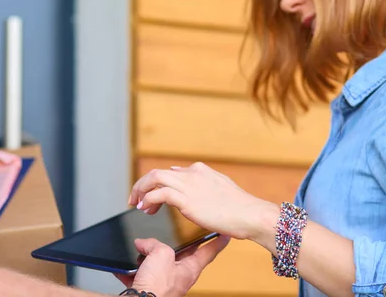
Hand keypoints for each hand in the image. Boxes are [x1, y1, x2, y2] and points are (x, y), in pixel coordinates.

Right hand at [115, 236, 229, 296]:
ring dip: (147, 255)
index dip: (217, 242)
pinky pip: (139, 274)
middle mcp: (178, 277)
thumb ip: (155, 244)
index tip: (224, 235)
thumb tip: (143, 244)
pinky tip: (124, 266)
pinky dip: (130, 269)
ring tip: (140, 248)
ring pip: (157, 263)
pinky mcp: (147, 287)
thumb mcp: (162, 255)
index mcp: (189, 270)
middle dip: (176, 244)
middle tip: (179, 233)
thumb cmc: (156, 287)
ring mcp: (163, 282)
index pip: (208, 253)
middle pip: (181, 256)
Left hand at [127, 163, 278, 240]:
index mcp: (200, 170)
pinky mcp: (187, 199)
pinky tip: (145, 209)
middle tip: (134, 198)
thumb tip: (181, 172)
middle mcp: (192, 174)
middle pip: (157, 173)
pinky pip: (159, 194)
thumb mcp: (219, 187)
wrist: (251, 214)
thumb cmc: (240, 207)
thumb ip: (201, 181)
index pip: (170, 172)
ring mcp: (189, 185)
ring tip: (136, 203)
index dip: (157, 184)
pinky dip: (149, 200)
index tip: (150, 196)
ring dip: (141, 190)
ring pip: (154, 178)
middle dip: (142, 185)